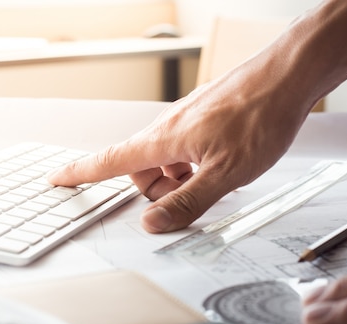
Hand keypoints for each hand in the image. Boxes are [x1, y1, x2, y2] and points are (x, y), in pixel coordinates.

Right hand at [48, 48, 314, 232]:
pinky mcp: (203, 119)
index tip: (58, 178)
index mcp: (164, 140)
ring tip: (216, 180)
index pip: (110, 161)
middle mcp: (169, 127)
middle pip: (143, 170)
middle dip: (159, 192)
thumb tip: (153, 223)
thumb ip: (187, 202)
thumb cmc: (260, 115)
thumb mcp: (225, 174)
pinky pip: (185, 149)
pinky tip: (223, 165)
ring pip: (167, 162)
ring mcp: (187, 121)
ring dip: (181, 179)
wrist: (288, 77)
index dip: (80, 173)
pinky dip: (195, 165)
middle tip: (193, 199)